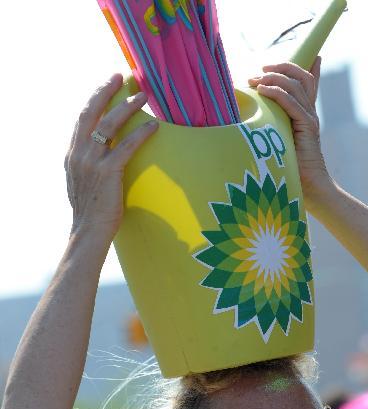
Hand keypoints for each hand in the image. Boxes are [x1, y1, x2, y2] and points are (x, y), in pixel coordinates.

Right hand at [65, 74, 158, 240]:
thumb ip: (87, 165)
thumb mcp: (81, 183)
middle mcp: (79, 154)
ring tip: (143, 96)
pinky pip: (127, 146)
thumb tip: (101, 156)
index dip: (94, 99)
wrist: (88, 231)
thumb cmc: (90, 211)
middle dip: (106, 91)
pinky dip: (141, 133)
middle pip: (91, 113)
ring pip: (110, 125)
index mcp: (72, 154)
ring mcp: (92, 162)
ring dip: (127, 107)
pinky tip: (153, 126)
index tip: (106, 85)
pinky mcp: (108, 172)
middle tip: (120, 77)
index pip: (82, 118)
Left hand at [248, 58, 329, 198]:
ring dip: (274, 78)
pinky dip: (277, 93)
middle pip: (302, 77)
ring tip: (256, 80)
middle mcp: (310, 114)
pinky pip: (292, 103)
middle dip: (281, 68)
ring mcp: (310, 120)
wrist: (310, 190)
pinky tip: (263, 91)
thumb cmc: (290, 173)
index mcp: (305, 117)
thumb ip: (270, 132)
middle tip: (260, 70)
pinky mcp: (307, 128)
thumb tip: (250, 126)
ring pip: (296, 86)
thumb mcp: (277, 147)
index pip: (309, 84)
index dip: (305, 67)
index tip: (284, 61)